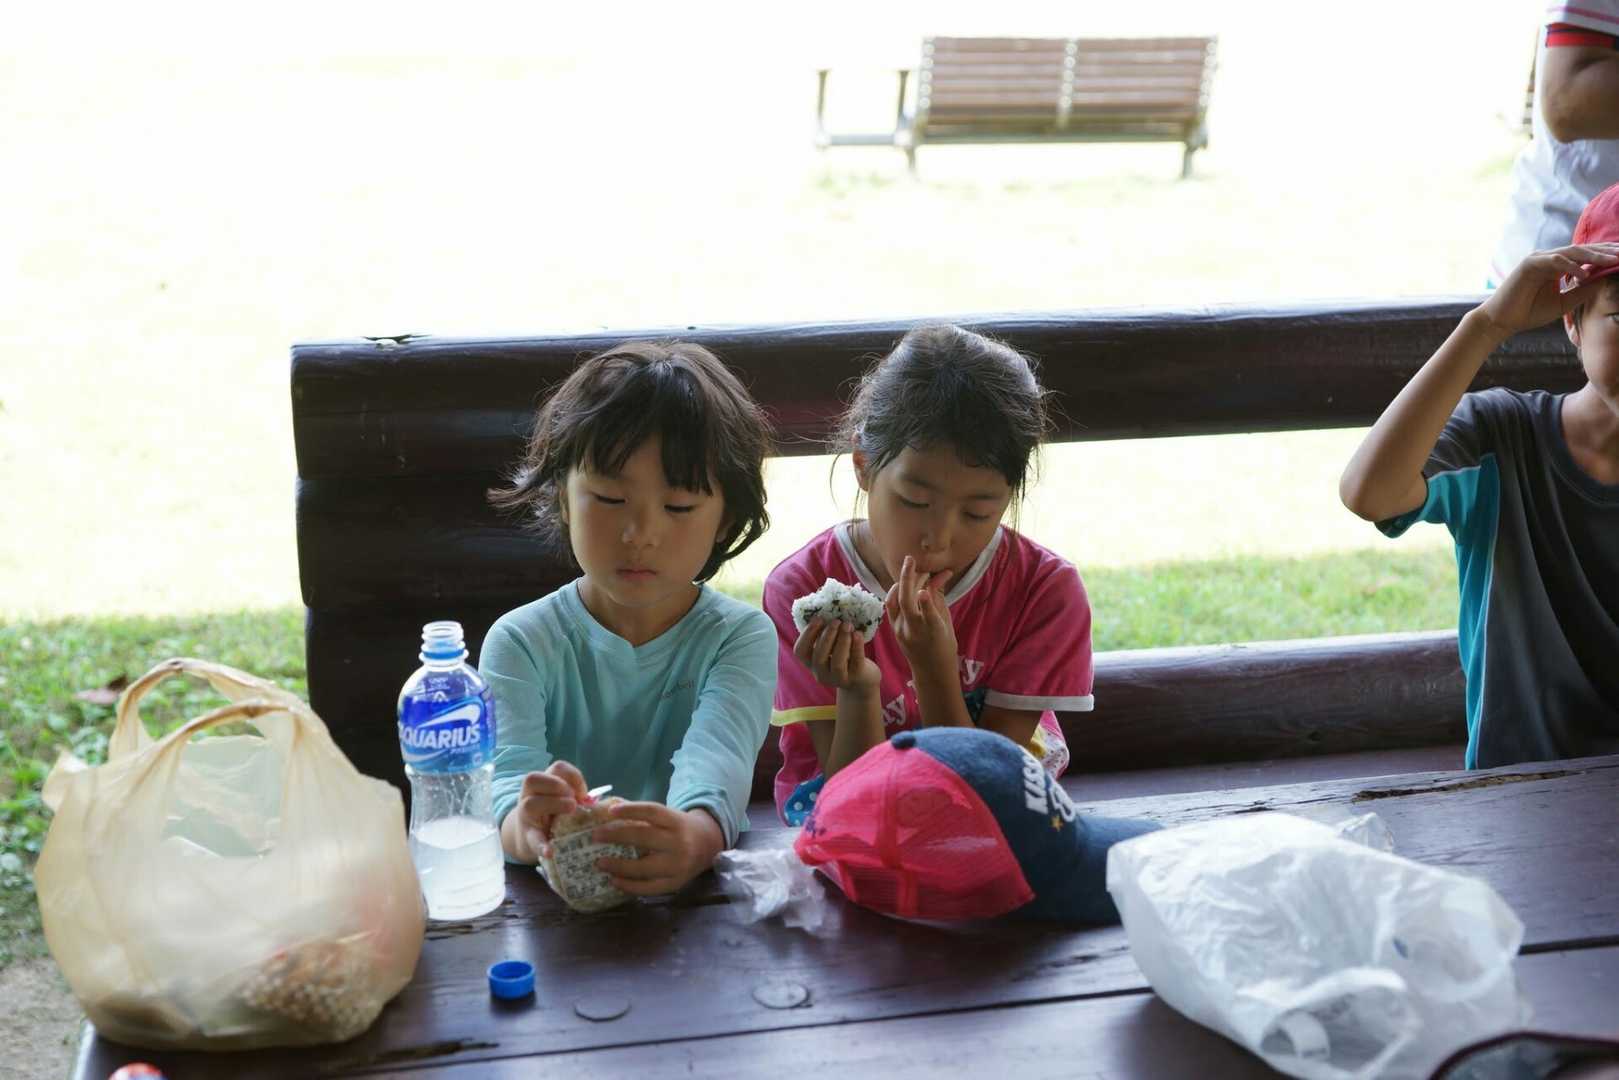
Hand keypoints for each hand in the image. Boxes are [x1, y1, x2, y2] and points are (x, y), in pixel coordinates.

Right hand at [514, 761, 588, 859]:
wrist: (529, 837)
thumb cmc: (552, 813)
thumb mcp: (562, 800)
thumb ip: (577, 797)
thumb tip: (595, 802)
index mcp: (543, 783)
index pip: (557, 768)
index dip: (573, 776)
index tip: (583, 793)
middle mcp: (529, 795)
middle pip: (534, 779)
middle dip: (557, 786)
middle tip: (574, 801)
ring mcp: (526, 816)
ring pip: (530, 804)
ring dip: (553, 805)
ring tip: (571, 812)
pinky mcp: (527, 837)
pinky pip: (532, 839)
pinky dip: (542, 845)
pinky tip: (550, 851)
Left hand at [589, 802, 723, 894]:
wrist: (709, 845)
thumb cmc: (679, 828)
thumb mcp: (667, 817)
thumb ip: (641, 815)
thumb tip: (606, 810)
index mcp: (676, 821)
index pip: (652, 811)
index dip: (631, 810)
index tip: (609, 811)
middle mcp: (679, 842)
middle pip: (644, 837)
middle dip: (616, 836)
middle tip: (595, 836)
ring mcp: (678, 865)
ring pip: (644, 867)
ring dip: (619, 866)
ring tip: (599, 863)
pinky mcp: (675, 883)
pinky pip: (649, 888)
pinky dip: (630, 886)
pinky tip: (614, 881)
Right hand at [794, 616, 881, 691]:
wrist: (862, 680)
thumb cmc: (843, 657)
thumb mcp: (830, 648)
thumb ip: (825, 635)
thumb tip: (827, 609)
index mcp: (811, 663)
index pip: (800, 651)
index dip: (807, 634)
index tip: (818, 619)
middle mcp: (821, 673)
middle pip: (819, 656)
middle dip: (827, 636)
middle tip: (836, 621)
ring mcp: (838, 678)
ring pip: (837, 662)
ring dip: (842, 640)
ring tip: (848, 625)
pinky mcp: (856, 678)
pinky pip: (856, 661)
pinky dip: (856, 646)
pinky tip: (858, 633)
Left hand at [885, 555, 956, 680]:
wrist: (930, 670)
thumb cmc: (944, 644)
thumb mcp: (946, 622)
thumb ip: (938, 598)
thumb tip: (939, 575)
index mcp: (934, 632)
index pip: (929, 616)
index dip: (926, 604)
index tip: (925, 590)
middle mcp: (914, 631)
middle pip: (907, 603)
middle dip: (907, 579)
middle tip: (910, 560)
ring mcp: (900, 630)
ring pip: (894, 602)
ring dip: (900, 583)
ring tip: (909, 569)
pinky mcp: (893, 629)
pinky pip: (890, 606)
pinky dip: (896, 591)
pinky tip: (902, 582)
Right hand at [1479, 242, 1618, 337]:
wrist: (1501, 321)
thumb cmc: (1529, 313)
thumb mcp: (1563, 303)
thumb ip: (1583, 291)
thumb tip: (1605, 279)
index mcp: (1556, 266)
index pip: (1585, 257)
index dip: (1605, 257)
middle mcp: (1549, 259)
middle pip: (1583, 250)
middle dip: (1605, 252)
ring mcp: (1538, 259)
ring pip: (1572, 252)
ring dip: (1593, 256)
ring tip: (1612, 261)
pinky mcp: (1529, 263)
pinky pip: (1555, 261)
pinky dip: (1571, 266)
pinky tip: (1585, 274)